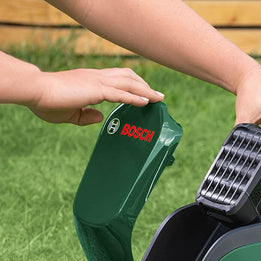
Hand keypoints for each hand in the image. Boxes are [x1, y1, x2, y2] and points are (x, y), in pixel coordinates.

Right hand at [28, 67, 163, 124]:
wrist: (35, 91)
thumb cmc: (47, 102)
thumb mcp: (70, 113)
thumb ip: (86, 116)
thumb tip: (100, 117)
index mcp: (90, 80)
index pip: (117, 78)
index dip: (132, 84)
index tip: (144, 92)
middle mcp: (96, 77)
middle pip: (127, 76)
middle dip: (144, 85)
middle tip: (157, 95)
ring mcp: (97, 81)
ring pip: (128, 82)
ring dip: (145, 90)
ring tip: (158, 98)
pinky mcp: (96, 89)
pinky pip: (121, 93)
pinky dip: (135, 96)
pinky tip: (146, 102)